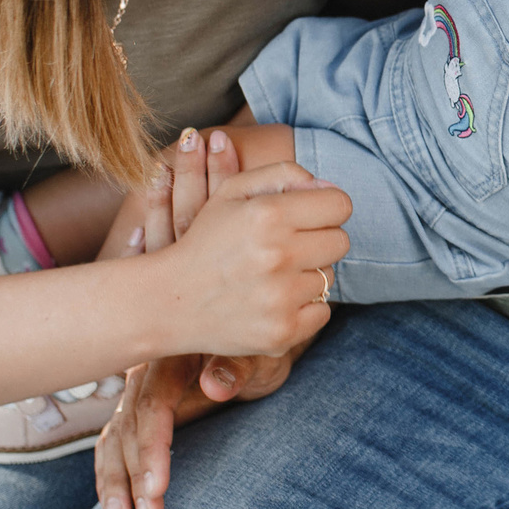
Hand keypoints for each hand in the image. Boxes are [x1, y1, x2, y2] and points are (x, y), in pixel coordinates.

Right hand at [91, 345, 307, 508]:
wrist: (251, 348)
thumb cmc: (259, 354)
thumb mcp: (258, 356)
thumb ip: (236, 367)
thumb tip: (213, 385)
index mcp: (172, 354)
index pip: (153, 404)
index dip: (151, 448)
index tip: (157, 488)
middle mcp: (146, 371)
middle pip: (130, 427)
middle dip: (134, 475)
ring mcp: (137, 392)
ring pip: (115, 438)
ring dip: (115, 481)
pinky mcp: (137, 410)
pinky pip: (114, 441)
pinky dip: (110, 472)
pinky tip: (112, 502)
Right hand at [148, 125, 350, 359]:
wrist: (167, 301)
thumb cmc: (205, 241)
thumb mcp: (231, 192)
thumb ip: (284, 175)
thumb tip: (328, 186)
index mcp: (268, 214)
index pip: (340, 205)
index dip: (325, 208)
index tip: (307, 217)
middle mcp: (278, 255)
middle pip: (341, 242)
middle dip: (318, 241)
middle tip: (287, 248)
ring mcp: (280, 298)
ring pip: (329, 278)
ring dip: (305, 275)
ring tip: (270, 276)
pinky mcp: (281, 333)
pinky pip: (322, 312)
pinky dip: (302, 308)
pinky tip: (272, 302)